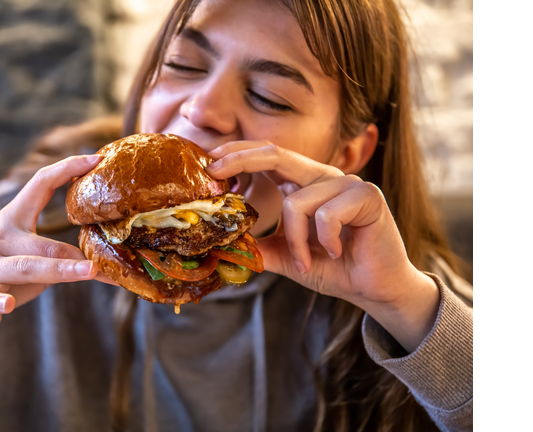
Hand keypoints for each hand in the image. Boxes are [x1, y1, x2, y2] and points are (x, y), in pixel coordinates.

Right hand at [0, 155, 114, 369]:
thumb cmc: (5, 274)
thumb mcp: (32, 256)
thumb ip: (61, 251)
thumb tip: (108, 253)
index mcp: (14, 218)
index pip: (41, 183)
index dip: (68, 168)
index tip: (97, 158)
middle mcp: (0, 237)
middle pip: (42, 242)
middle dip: (75, 252)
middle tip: (107, 258)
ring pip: (25, 267)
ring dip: (59, 270)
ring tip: (88, 272)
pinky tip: (9, 304)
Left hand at [207, 141, 439, 351]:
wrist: (374, 288)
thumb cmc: (333, 267)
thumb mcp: (287, 257)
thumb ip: (259, 247)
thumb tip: (223, 244)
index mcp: (303, 184)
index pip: (266, 157)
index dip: (236, 155)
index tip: (208, 166)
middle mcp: (322, 176)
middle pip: (275, 153)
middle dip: (240, 160)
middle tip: (214, 173)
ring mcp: (346, 182)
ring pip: (297, 202)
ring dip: (295, 241)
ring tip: (306, 262)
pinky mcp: (367, 195)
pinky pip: (326, 215)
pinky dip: (323, 241)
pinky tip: (336, 252)